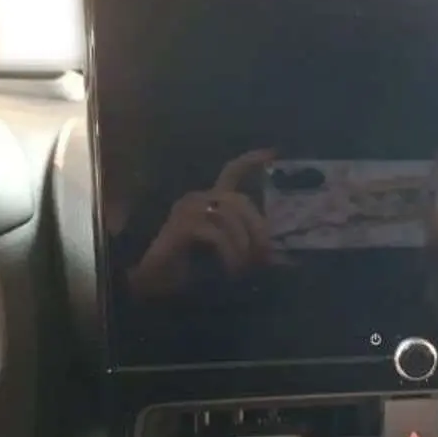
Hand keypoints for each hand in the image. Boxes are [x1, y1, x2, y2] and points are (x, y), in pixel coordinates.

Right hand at [128, 149, 273, 298]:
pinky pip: (215, 234)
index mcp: (211, 202)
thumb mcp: (229, 257)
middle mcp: (199, 199)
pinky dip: (228, 253)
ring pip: (229, 216)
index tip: (273, 152)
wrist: (155, 284)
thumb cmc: (190, 269)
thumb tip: (283, 259)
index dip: (251, 161)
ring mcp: (187, 210)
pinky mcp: (180, 226)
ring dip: (243, 245)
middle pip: (239, 201)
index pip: (232, 172)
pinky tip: (230, 269)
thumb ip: (251, 251)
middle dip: (257, 230)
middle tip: (263, 257)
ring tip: (243, 268)